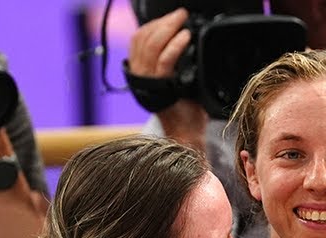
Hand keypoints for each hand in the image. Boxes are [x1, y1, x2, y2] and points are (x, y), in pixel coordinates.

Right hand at [128, 8, 207, 150]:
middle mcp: (139, 77)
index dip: (153, 25)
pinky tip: (186, 37)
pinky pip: (164, 61)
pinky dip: (175, 46)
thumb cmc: (187, 111)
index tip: (171, 18)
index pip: (138, 40)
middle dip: (163, 22)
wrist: (187, 135)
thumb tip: (185, 40)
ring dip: (168, 29)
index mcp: (140, 73)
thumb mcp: (179, 80)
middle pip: (143, 39)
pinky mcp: (160, 88)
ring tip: (183, 22)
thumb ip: (176, 62)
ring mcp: (147, 83)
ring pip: (151, 46)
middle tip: (180, 14)